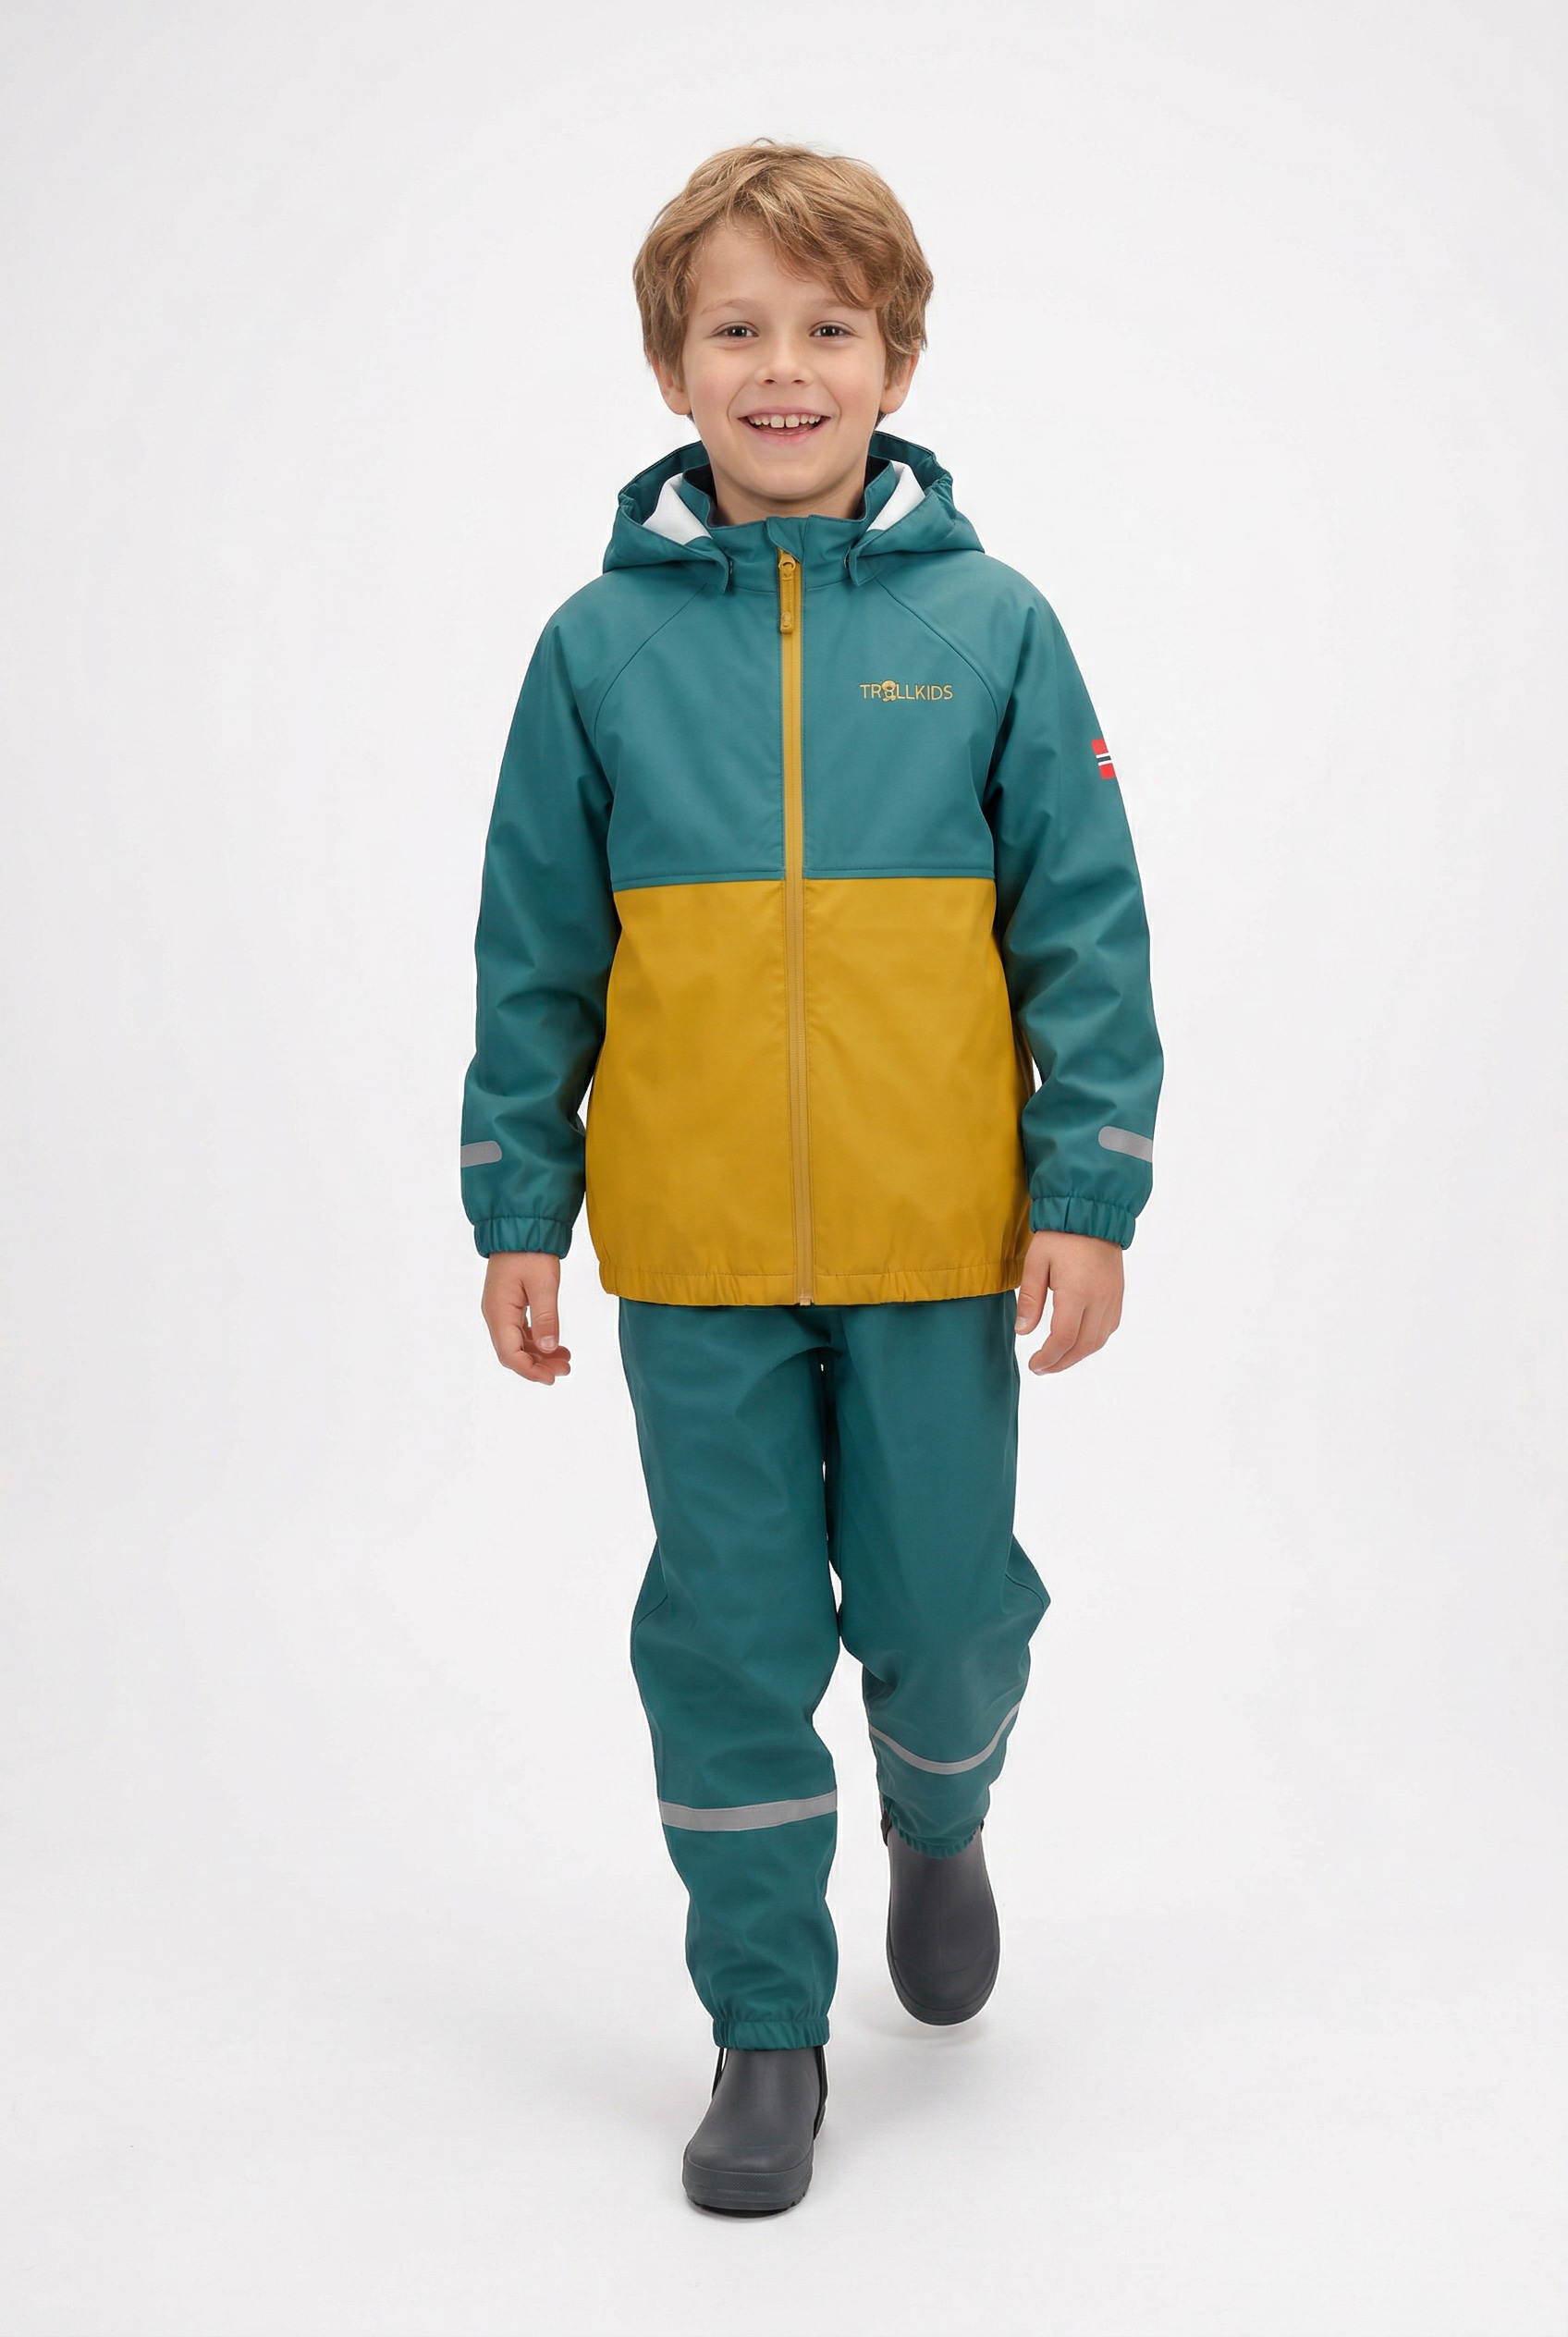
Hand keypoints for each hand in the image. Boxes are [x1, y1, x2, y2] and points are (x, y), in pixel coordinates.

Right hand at [481, 1251, 571, 1384]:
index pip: (510, 1354)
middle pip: (512, 1352)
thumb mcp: (544, 1285)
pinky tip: (555, 1344)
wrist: (520, 1226)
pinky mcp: (508, 1304)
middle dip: (537, 1365)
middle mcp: (495, 1314)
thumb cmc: (530, 1252)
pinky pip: (519, 1331)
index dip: (530, 1370)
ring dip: (539, 1354)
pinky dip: (536, 1340)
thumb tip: (549, 1348)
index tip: (552, 1378)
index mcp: (499, 1312)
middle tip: (565, 1369)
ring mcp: (500, 1309)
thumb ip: (546, 1318)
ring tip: (565, 1359)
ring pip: (516, 1343)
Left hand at [1014, 1230, 1123, 1374]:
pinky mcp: (1118, 1294)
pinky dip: (1093, 1342)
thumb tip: (1023, 1331)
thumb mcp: (1036, 1262)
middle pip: (1083, 1346)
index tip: (1035, 1365)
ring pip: (1099, 1341)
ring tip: (1057, 1359)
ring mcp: (1112, 1298)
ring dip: (1078, 1355)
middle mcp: (1100, 1299)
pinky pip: (1109, 1327)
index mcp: (1077, 1291)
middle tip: (1042, 1368)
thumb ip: (1030, 1299)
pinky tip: (1077, 1342)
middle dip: (1061, 1362)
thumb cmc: (1059, 1235)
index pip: (1064, 1338)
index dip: (1048, 1357)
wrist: (1092, 1213)